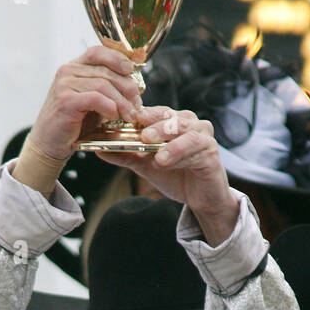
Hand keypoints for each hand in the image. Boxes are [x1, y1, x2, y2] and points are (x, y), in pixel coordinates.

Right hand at [27, 44, 142, 163]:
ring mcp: (64, 85)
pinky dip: (110, 107)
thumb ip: (108, 90)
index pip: (99, 52)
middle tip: (137, 105)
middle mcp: (67, 71)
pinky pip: (95, 98)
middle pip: (106, 71)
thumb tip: (135, 87)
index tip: (133, 72)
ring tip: (129, 115)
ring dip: (122, 102)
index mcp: (74, 67)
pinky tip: (113, 117)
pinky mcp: (65, 101)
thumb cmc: (73, 124)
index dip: (118, 59)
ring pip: (103, 85)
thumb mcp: (93, 102)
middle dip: (127, 88)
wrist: (50, 144)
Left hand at [99, 106, 238, 245]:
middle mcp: (188, 123)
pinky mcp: (211, 151)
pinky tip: (166, 161)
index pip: (153, 112)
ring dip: (168, 140)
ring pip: (184, 131)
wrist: (200, 198)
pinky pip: (195, 149)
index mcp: (172, 121)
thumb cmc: (176, 175)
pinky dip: (180, 154)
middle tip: (140, 133)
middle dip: (154, 124)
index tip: (123, 119)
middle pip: (169, 117)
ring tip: (153, 151)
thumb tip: (99, 150)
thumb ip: (126, 156)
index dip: (138, 115)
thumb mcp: (146, 165)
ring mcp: (202, 135)